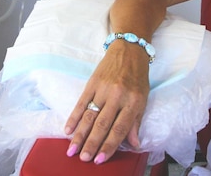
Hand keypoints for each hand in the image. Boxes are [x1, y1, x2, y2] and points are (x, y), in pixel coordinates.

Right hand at [63, 42, 150, 163]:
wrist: (129, 49)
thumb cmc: (138, 76)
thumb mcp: (143, 99)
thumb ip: (136, 122)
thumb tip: (134, 144)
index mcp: (133, 102)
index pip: (120, 129)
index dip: (110, 146)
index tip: (100, 159)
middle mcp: (118, 96)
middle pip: (102, 125)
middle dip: (92, 144)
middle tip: (83, 159)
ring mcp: (104, 89)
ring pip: (90, 116)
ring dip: (80, 134)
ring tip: (72, 149)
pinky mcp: (93, 82)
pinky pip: (81, 102)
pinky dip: (73, 117)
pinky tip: (67, 130)